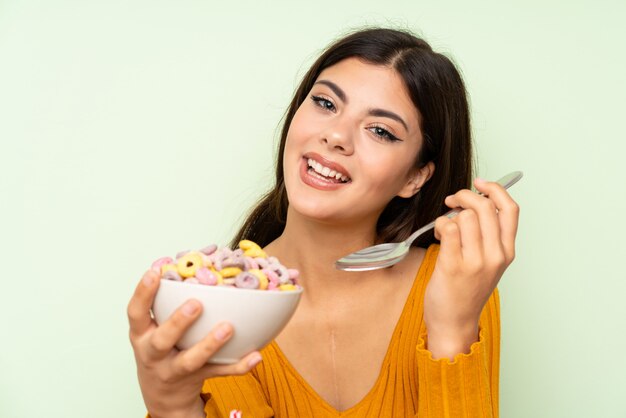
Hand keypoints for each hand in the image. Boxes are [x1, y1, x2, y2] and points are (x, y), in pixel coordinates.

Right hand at [128, 270, 261, 417]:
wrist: (163, 393)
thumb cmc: (162, 347)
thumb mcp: (153, 325)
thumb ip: (166, 299)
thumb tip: (193, 255)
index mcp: (142, 334)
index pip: (135, 313)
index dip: (142, 293)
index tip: (154, 272)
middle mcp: (154, 354)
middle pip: (162, 340)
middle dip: (177, 322)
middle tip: (196, 303)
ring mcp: (175, 370)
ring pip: (191, 360)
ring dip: (209, 344)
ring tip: (228, 328)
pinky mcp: (197, 379)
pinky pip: (220, 373)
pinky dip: (239, 366)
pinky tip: (256, 355)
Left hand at [424, 177, 518, 358]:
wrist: (454, 322)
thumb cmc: (466, 290)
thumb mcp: (488, 263)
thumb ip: (488, 235)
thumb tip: (476, 201)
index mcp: (507, 252)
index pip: (510, 209)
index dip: (495, 189)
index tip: (479, 184)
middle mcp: (495, 256)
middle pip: (484, 206)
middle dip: (464, 196)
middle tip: (452, 201)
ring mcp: (475, 262)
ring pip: (464, 216)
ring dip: (449, 214)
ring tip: (444, 228)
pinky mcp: (453, 266)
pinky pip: (448, 228)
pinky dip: (440, 225)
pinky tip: (438, 235)